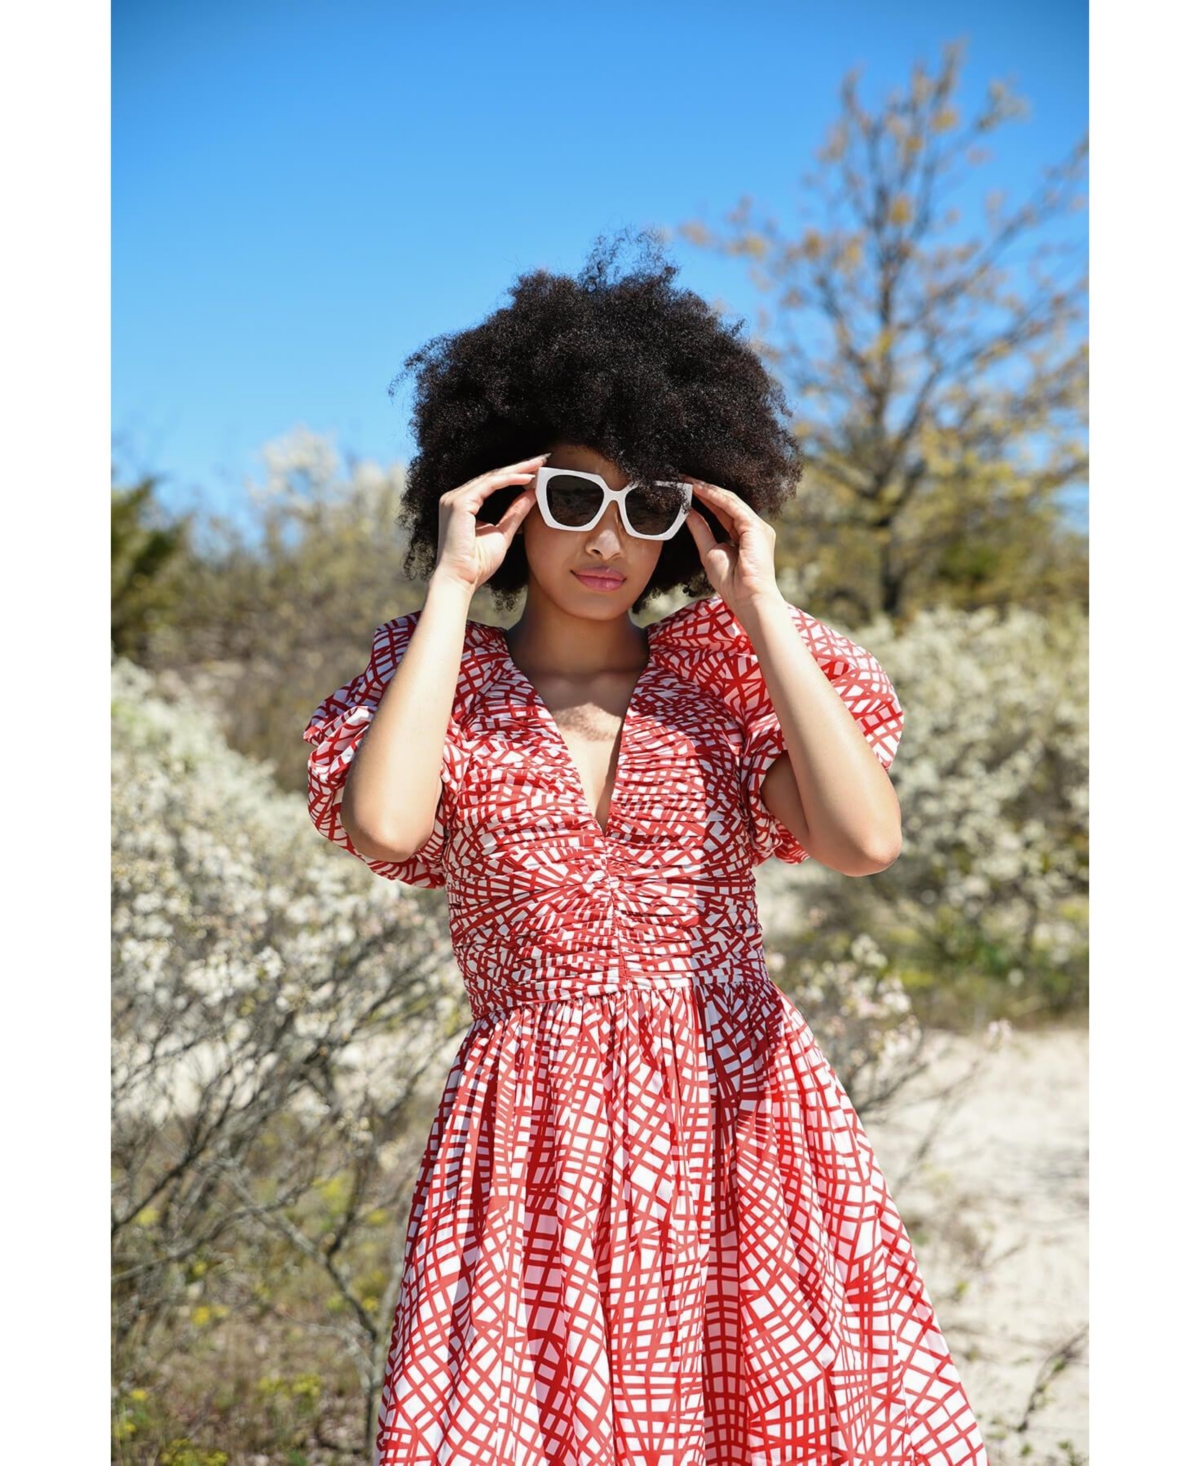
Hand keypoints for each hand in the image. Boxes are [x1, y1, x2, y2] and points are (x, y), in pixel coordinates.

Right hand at [431, 453, 548, 592]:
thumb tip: (531, 495)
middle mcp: (455, 498)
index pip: (492, 483)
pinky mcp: (459, 503)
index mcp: (463, 505)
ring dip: (517, 470)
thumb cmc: (477, 564)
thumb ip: (515, 513)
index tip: (537, 471)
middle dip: (519, 467)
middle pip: (492, 476)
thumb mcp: (503, 533)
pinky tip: (527, 479)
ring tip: (539, 466)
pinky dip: (509, 480)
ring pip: (492, 477)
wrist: (460, 579)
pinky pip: (489, 485)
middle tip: (542, 459)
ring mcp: (454, 499)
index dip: (515, 475)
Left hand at [682, 476, 783, 617]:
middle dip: (705, 490)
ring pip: (729, 500)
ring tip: (688, 481)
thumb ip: (701, 530)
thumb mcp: (709, 551)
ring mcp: (757, 526)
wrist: (748, 598)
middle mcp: (753, 527)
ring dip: (708, 489)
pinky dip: (715, 497)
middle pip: (726, 502)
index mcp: (744, 535)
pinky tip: (700, 489)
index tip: (685, 491)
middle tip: (684, 479)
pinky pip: (732, 506)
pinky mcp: (756, 527)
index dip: (704, 500)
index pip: (722, 511)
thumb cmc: (732, 583)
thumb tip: (688, 513)